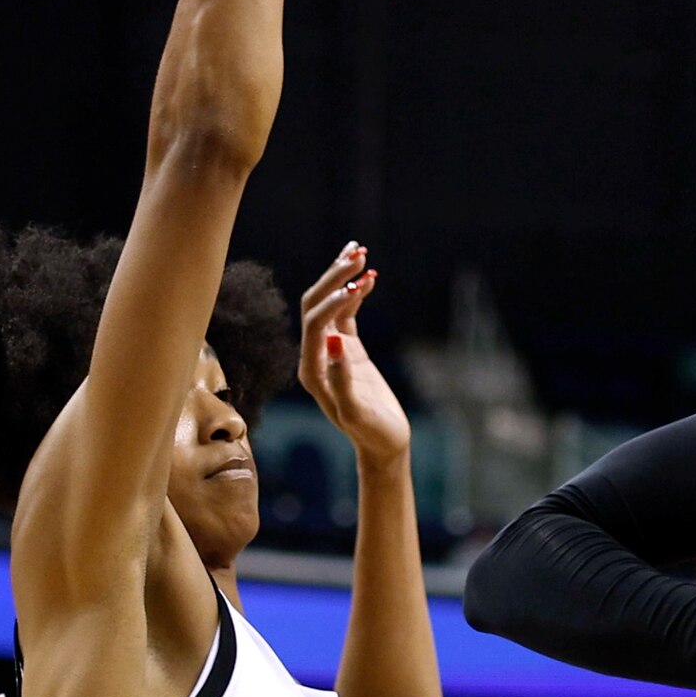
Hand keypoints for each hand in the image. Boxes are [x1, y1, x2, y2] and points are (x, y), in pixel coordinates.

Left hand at [298, 243, 409, 461]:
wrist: (384, 445)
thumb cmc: (372, 433)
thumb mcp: (357, 412)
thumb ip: (341, 379)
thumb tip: (334, 341)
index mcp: (312, 371)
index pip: (315, 323)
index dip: (334, 300)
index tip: (357, 283)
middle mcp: (314, 356)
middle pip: (316, 305)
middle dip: (335, 277)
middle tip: (358, 253)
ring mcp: (330, 350)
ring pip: (329, 303)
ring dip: (343, 276)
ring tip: (361, 251)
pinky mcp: (347, 349)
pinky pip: (346, 313)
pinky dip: (356, 292)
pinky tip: (371, 276)